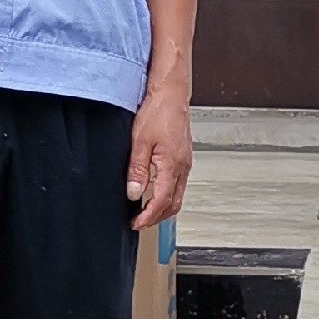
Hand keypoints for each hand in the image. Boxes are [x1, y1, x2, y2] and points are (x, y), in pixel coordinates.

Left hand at [126, 84, 191, 230]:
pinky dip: (167, 195)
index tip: (136, 224)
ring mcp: (185, 163)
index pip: (162, 201)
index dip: (148, 217)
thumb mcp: (140, 141)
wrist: (171, 94)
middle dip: (157, 218)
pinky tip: (155, 192)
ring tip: (145, 211)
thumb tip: (133, 193)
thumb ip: (137, 169)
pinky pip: (178, 184)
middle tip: (139, 222)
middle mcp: (183, 167)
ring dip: (162, 208)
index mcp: (172, 165)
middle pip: (173, 204)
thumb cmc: (158, 111)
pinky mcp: (183, 158)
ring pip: (177, 195)